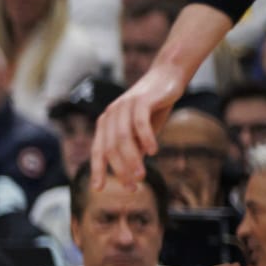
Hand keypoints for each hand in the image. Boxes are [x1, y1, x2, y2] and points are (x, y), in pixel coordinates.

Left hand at [92, 66, 179, 189]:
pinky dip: (146, 139)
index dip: (98, 170)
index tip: (98, 189)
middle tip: (132, 187)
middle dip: (120, 170)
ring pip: (123, 138)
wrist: (167, 77)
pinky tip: (154, 152)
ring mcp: (123, 106)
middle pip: (111, 148)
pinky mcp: (140, 100)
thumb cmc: (152, 107)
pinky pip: (140, 123)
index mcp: (106, 124)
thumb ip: (134, 147)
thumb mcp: (140, 132)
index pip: (98, 151)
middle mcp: (110, 115)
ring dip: (132, 159)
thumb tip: (131, 171)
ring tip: (141, 175)